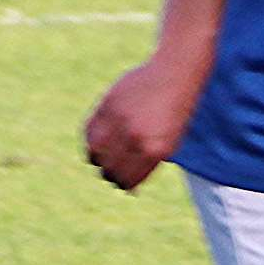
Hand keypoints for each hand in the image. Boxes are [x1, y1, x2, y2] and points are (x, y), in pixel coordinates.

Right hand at [85, 60, 199, 191]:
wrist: (174, 75)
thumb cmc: (174, 113)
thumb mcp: (168, 144)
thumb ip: (146, 166)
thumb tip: (128, 190)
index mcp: (154, 151)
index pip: (127, 181)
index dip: (123, 184)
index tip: (123, 181)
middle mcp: (134, 138)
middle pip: (109, 169)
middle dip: (110, 173)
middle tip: (113, 169)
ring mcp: (119, 120)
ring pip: (95, 153)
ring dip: (97, 158)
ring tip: (105, 155)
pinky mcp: (107, 105)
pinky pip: (89, 132)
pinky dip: (91, 140)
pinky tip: (99, 140)